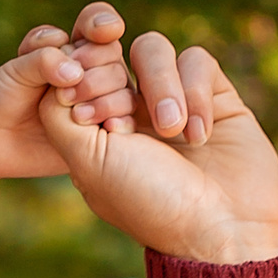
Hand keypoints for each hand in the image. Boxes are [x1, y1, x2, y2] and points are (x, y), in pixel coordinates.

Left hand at [0, 2, 136, 202]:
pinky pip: (124, 121)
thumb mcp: (14, 71)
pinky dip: (118, 121)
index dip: (103, 22)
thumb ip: (42, 61)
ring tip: (75, 114)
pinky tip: (107, 127)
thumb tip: (75, 72)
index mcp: (71, 47)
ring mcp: (99, 100)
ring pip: (122, 88)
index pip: (98, 23)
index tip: (101, 31)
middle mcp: (91, 70)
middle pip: (112, 56)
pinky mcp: (101, 130)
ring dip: (103, 97)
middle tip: (65, 92)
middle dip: (94, 68)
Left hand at [35, 37, 277, 264]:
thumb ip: (58, 116)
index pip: (74, 69)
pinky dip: (195, 92)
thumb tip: (58, 75)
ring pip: (152, 48)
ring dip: (157, 85)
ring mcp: (173, 99)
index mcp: (93, 127)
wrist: (219, 229)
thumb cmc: (147, 201)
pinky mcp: (215, 94)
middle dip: (113, 82)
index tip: (89, 117)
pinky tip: (198, 135)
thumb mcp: (87, 162)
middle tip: (123, 125)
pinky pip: (197, 60)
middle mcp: (131, 109)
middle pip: (109, 53)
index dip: (78, 78)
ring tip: (169, 131)